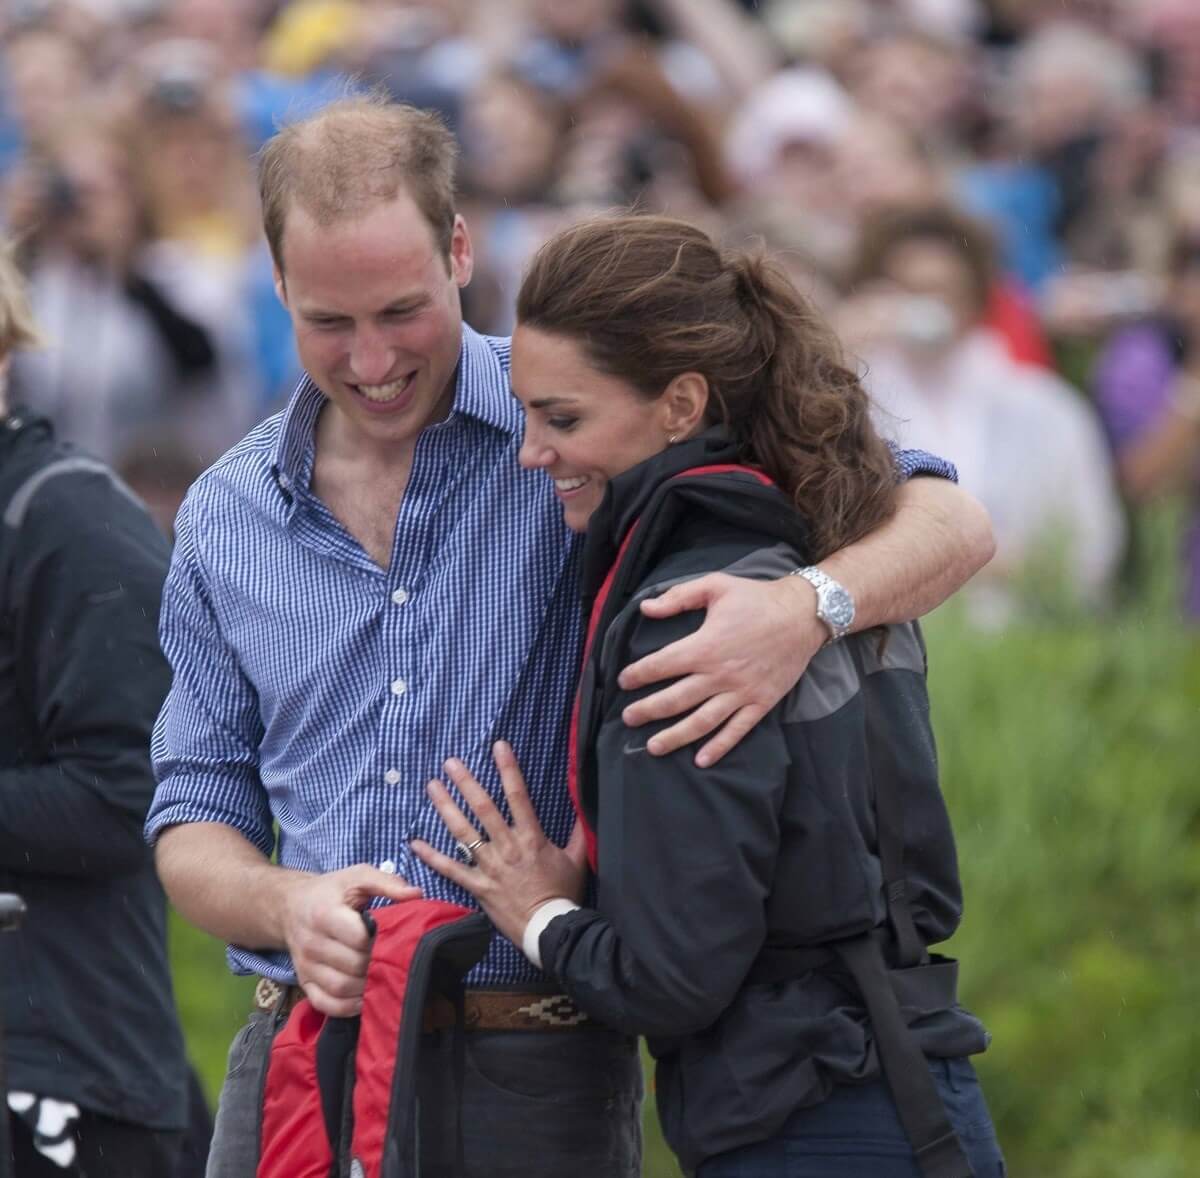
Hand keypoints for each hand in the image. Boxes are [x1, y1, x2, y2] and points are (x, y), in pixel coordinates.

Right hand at [281, 865, 420, 1016]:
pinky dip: (348, 1006)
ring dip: (366, 987)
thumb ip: (387, 882)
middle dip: (378, 963)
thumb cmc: (331, 891)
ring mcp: (306, 966)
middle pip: (353, 965)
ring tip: (382, 975)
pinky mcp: (304, 982)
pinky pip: (326, 1004)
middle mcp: (312, 943)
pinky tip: (365, 996)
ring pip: (340, 988)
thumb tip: (416, 894)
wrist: (292, 906)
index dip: (381, 940)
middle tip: (393, 958)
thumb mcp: (357, 876)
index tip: (394, 936)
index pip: (359, 938)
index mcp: (324, 914)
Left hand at [410, 742, 587, 947]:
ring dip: (446, 808)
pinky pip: (451, 869)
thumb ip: (579, 832)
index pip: (518, 796)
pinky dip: (432, 857)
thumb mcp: (577, 859)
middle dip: (467, 782)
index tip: (498, 746)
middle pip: (484, 808)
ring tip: (432, 787)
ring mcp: (490, 866)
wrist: (549, 929)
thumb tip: (585, 807)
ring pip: (464, 833)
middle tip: (451, 762)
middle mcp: (508, 847)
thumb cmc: (563, 894)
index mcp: (532, 838)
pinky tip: (415, 842)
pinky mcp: (478, 886)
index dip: (508, 769)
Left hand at [618, 573, 825, 766]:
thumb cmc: (756, 598)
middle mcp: (719, 674)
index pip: (661, 665)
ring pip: (702, 721)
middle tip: (628, 718)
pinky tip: (701, 760)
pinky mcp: (761, 702)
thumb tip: (645, 608)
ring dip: (675, 736)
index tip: (623, 680)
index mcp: (705, 646)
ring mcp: (741, 692)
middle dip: (647, 711)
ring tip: (653, 746)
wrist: (804, 614)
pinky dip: (719, 747)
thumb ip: (678, 597)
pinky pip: (737, 730)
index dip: (638, 674)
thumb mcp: (715, 586)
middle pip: (675, 699)